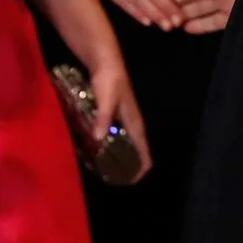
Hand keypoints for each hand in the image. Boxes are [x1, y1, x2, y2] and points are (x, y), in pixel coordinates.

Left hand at [86, 60, 153, 178]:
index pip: (144, 151)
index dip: (141, 168)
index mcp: (134, 123)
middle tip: (116, 179)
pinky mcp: (115, 113)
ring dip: (121, 155)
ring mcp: (124, 118)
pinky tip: (99, 148)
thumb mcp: (105, 100)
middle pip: (137, 150)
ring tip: (109, 168)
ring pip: (127, 142)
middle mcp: (132, 123)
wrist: (105, 60)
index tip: (132, 181)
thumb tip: (98, 138)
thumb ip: (102, 118)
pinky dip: (111, 144)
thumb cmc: (108, 80)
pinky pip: (117, 134)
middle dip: (130, 165)